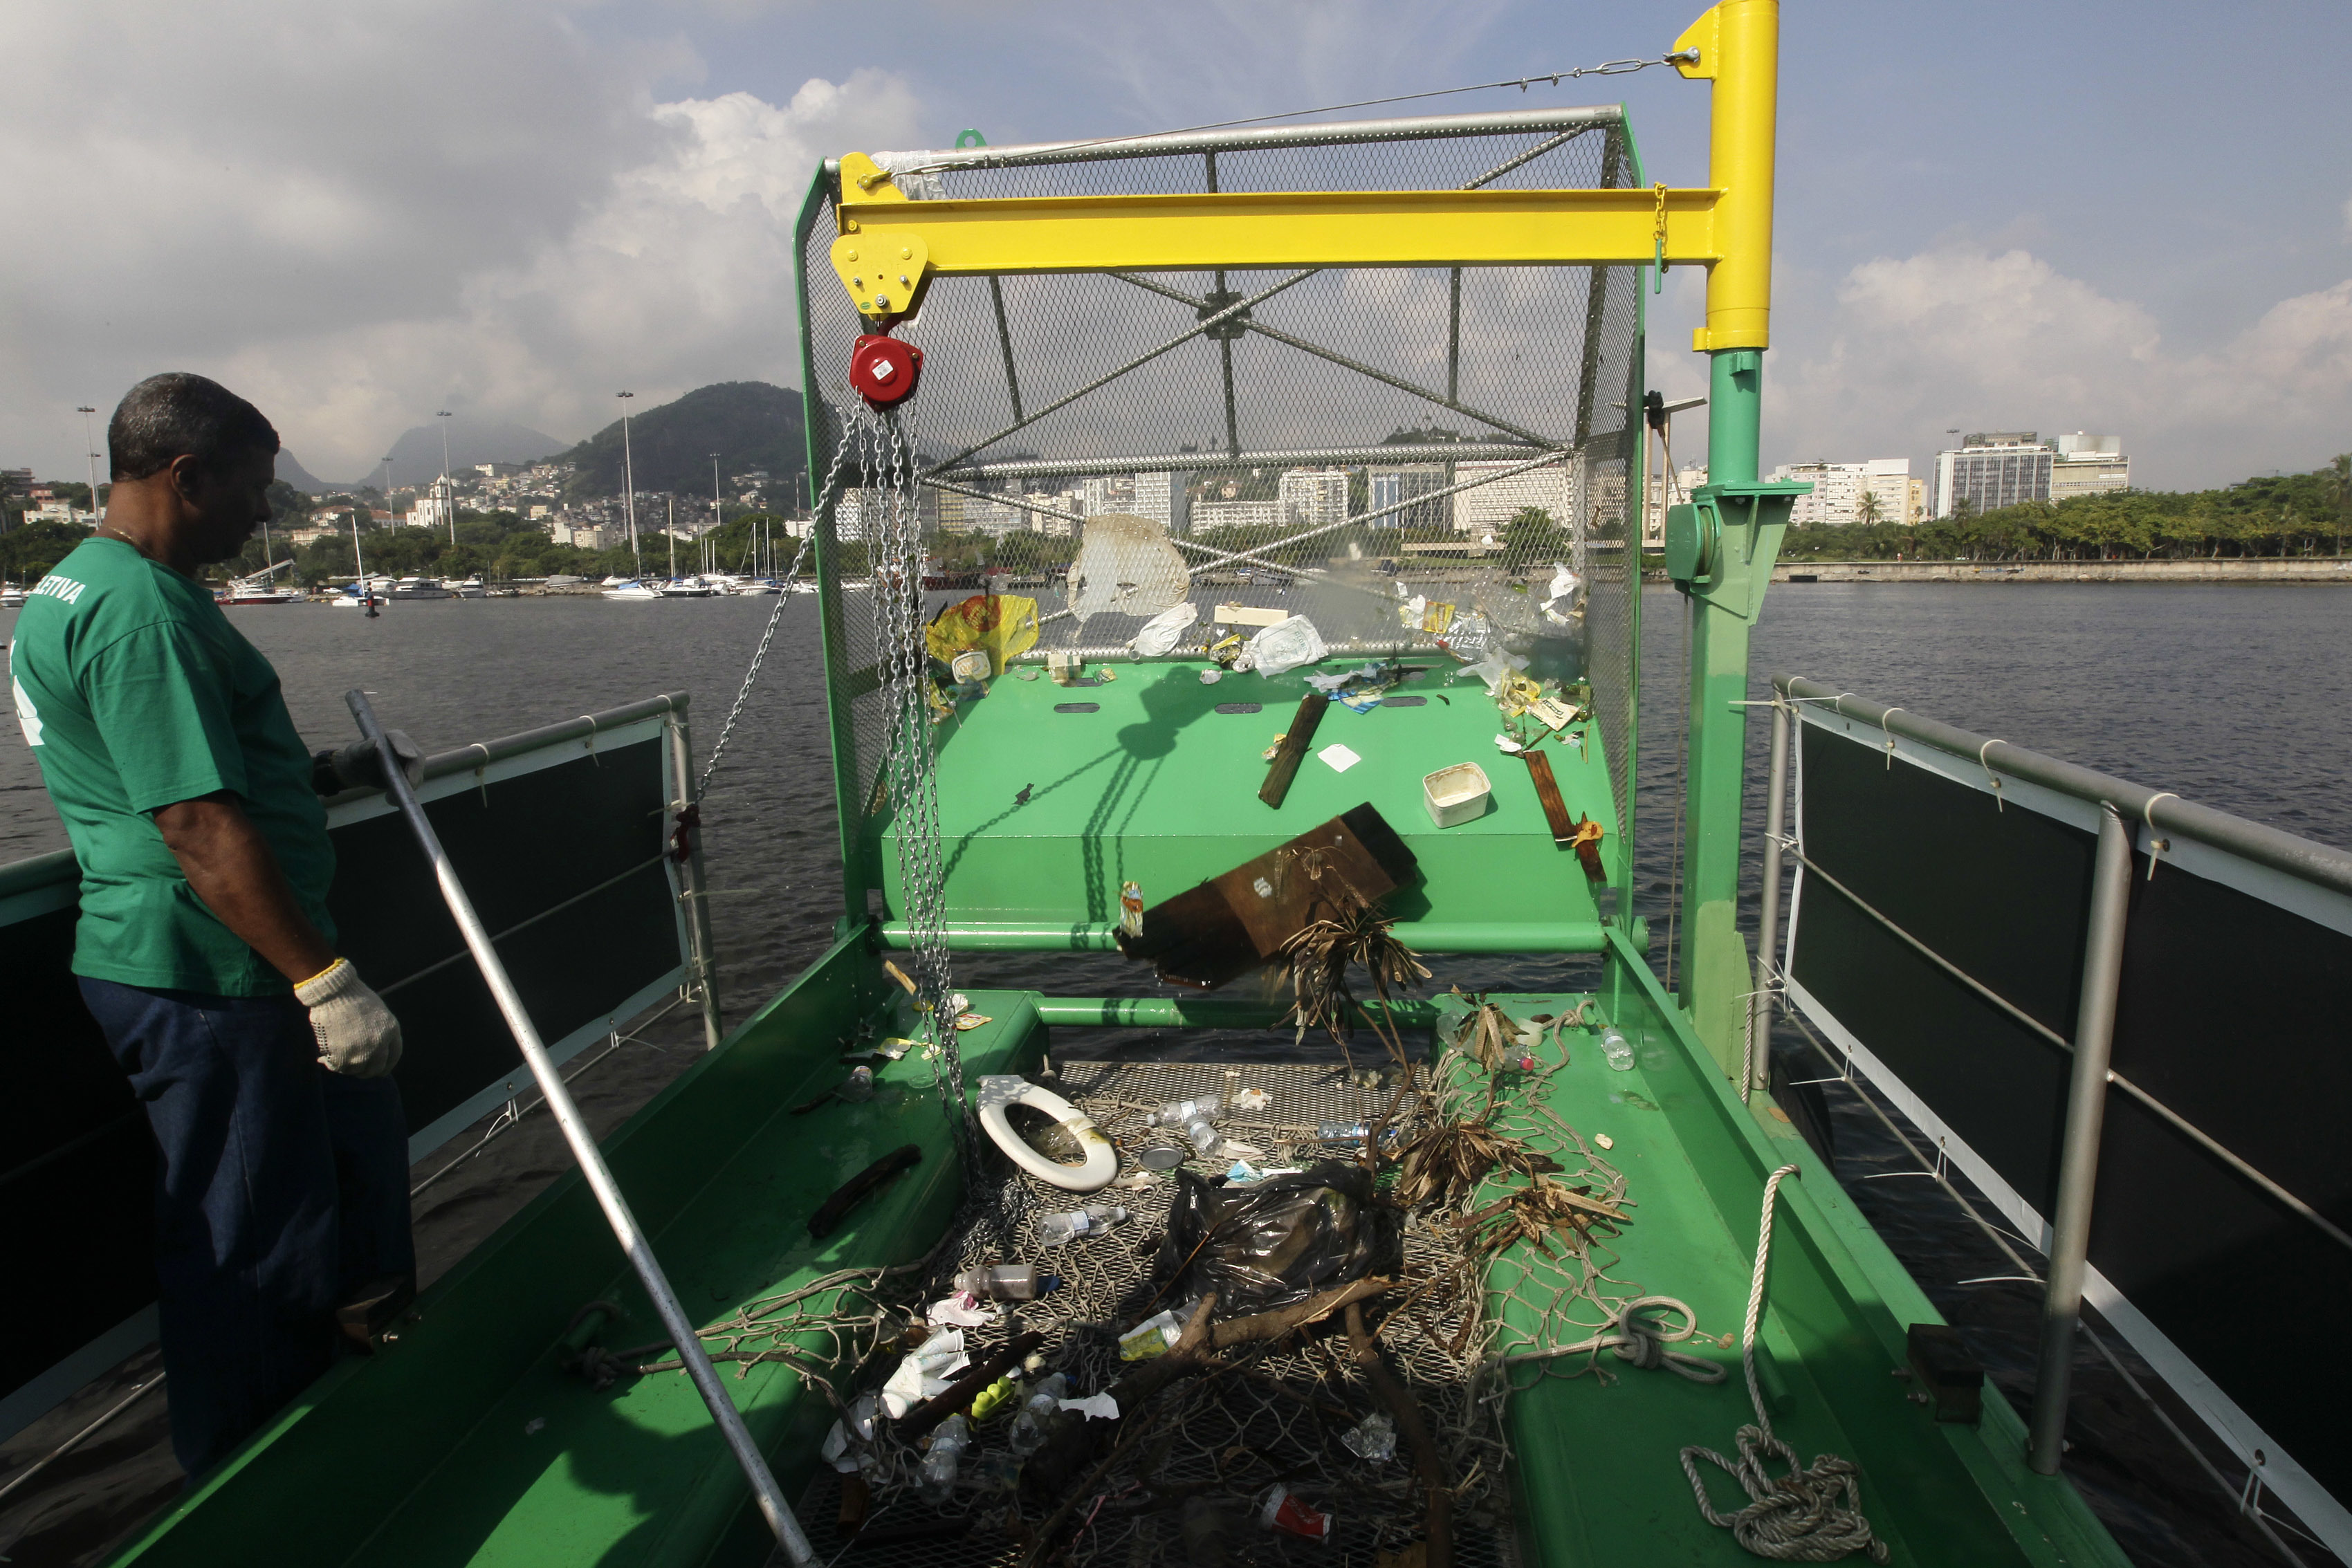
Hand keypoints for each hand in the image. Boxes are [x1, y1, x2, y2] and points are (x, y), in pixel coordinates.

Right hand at [295, 959, 403, 1076]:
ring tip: (341, 1060)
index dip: (385, 1066)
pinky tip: (327, 1059)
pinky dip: (333, 1065)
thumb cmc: (355, 998)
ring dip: (349, 1068)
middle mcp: (380, 1044)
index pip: (393, 1057)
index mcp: (392, 1031)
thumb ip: (381, 1032)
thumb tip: (375, 1053)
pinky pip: (339, 1068)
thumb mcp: (379, 1013)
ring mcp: (361, 1052)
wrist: (335, 993)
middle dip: (367, 1071)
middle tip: (358, 1070)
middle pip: (375, 1069)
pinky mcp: (342, 1055)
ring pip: (357, 1071)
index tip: (379, 1070)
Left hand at [311, 729, 423, 795]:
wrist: (359, 771)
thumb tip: (372, 741)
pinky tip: (391, 799)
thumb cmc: (356, 758)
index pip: (402, 741)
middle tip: (409, 784)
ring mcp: (410, 763)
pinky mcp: (410, 776)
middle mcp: (406, 749)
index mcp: (393, 738)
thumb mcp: (355, 753)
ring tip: (390, 798)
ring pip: (417, 774)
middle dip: (414, 772)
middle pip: (417, 759)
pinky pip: (413, 785)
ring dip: (408, 787)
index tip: (407, 756)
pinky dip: (405, 793)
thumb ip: (363, 748)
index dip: (405, 748)